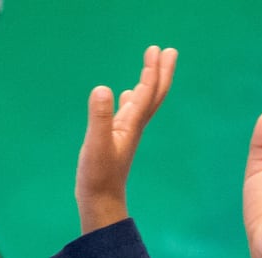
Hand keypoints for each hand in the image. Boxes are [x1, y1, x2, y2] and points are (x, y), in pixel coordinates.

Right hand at [75, 45, 177, 232]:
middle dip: (160, 72)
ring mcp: (125, 134)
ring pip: (142, 103)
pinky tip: (126, 96)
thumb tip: (103, 88)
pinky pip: (128, 114)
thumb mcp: (95, 145)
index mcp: (131, 125)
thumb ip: (99, 117)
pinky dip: (131, 100)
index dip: (153, 71)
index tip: (157, 50)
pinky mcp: (116, 142)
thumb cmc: (97, 177)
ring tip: (151, 68)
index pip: (146, 92)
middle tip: (166, 50)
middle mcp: (133, 127)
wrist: (100, 203)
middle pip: (152, 95)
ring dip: (147, 84)